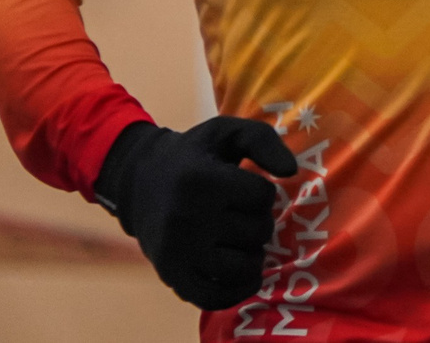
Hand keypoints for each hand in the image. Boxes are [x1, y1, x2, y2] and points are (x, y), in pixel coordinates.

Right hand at [95, 116, 297, 309]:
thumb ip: (265, 140)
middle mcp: (185, 219)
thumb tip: (291, 171)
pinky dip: (236, 291)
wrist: (139, 181)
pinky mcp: (171, 275)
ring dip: (253, 254)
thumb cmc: (195, 155)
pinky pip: (213, 297)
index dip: (262, 191)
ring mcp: (176, 252)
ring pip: (243, 267)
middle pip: (257, 232)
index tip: (243, 186)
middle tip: (240, 213)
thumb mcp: (228, 131)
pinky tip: (244, 274)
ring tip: (241, 239)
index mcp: (200, 180)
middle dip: (258, 221)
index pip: (263, 196)